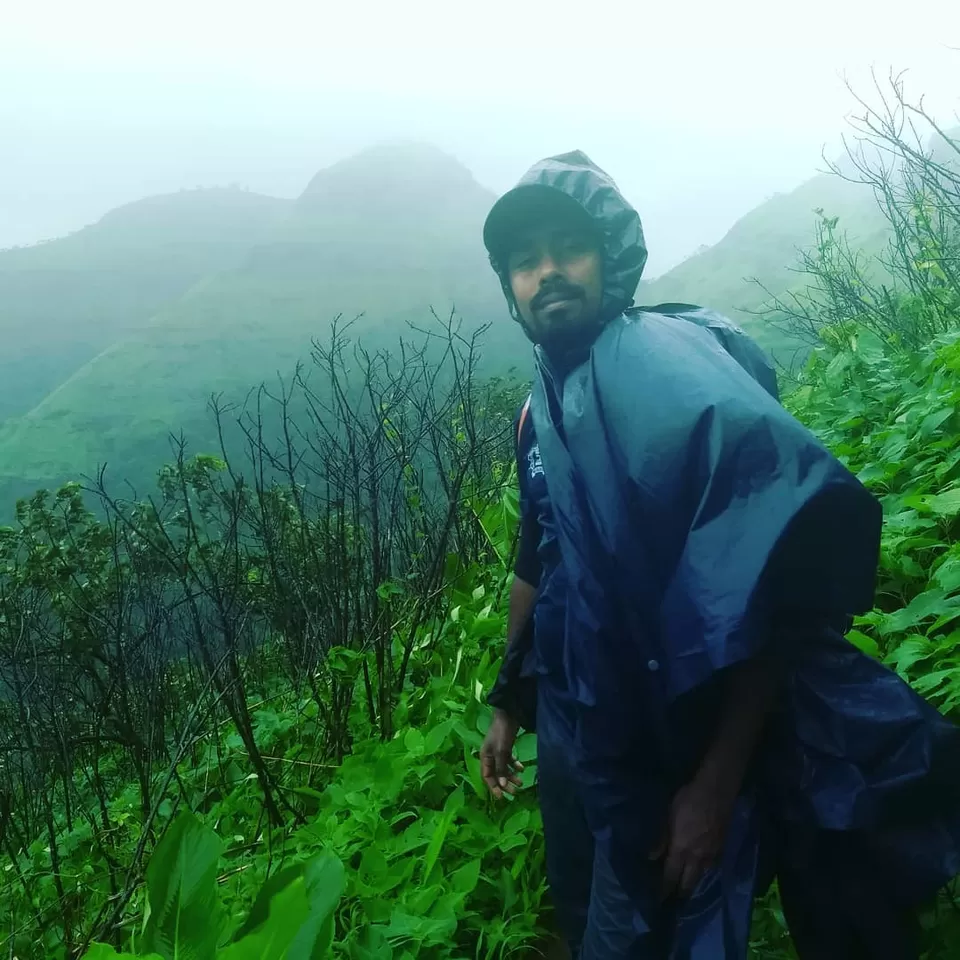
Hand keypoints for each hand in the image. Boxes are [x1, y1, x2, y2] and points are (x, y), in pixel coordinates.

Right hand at [480, 709, 522, 798]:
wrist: (508, 715)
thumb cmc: (501, 733)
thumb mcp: (500, 751)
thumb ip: (500, 768)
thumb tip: (502, 786)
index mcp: (484, 757)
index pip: (486, 776)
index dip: (493, 787)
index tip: (501, 797)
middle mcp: (490, 756)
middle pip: (496, 774)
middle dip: (505, 784)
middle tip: (515, 793)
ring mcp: (498, 752)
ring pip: (504, 769)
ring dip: (511, 776)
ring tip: (521, 783)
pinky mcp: (506, 748)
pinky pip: (509, 761)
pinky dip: (515, 765)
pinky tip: (522, 768)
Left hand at [651, 776, 734, 899]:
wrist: (716, 790)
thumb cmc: (687, 799)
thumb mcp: (668, 816)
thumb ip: (661, 839)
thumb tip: (651, 857)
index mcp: (681, 849)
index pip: (671, 876)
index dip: (665, 889)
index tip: (659, 900)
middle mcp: (698, 857)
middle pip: (689, 883)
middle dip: (681, 893)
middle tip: (674, 901)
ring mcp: (712, 853)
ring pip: (702, 875)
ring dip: (694, 881)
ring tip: (687, 885)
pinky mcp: (722, 847)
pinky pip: (712, 865)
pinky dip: (705, 869)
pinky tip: (701, 866)